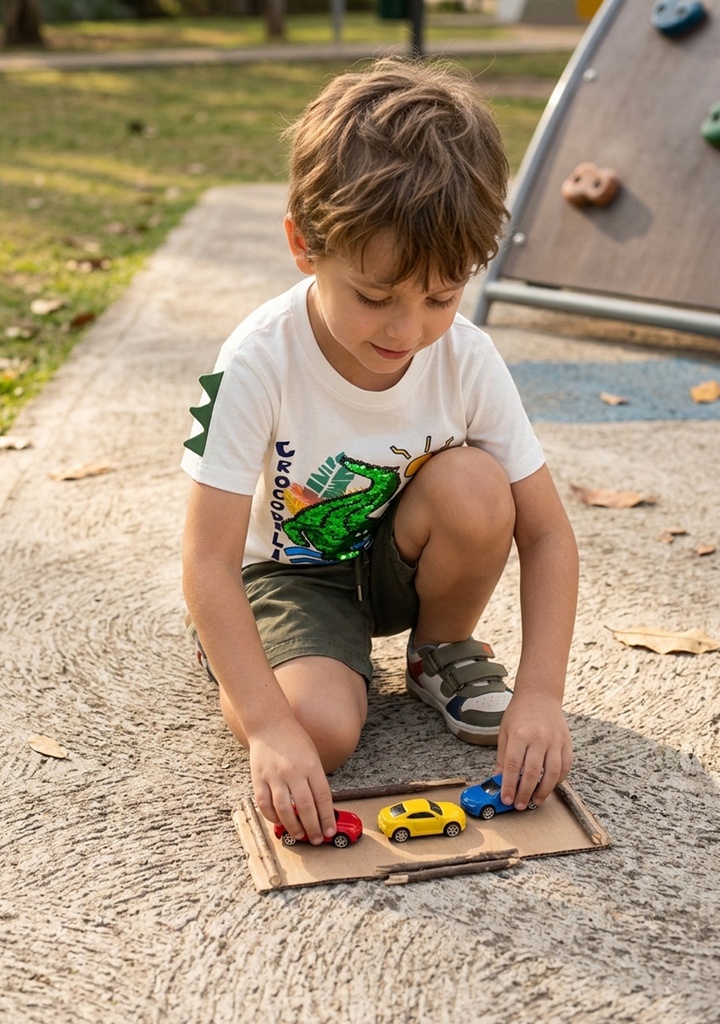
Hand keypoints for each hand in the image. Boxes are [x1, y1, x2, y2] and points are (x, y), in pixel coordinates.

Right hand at [249, 719, 336, 844]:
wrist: (270, 724)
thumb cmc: (295, 741)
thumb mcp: (312, 756)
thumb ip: (316, 779)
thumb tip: (320, 808)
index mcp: (311, 765)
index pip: (322, 797)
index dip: (327, 817)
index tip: (330, 831)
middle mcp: (293, 772)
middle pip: (305, 806)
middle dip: (312, 827)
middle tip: (317, 839)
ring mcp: (274, 776)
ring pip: (284, 809)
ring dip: (293, 826)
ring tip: (299, 835)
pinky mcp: (259, 779)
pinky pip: (265, 804)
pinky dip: (272, 816)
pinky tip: (280, 821)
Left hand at [495, 690, 572, 810]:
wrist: (540, 695)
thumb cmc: (519, 713)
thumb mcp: (504, 731)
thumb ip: (502, 756)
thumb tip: (499, 779)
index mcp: (519, 734)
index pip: (512, 765)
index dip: (509, 785)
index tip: (506, 799)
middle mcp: (538, 738)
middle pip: (532, 772)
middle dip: (525, 792)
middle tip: (519, 805)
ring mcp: (555, 740)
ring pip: (552, 772)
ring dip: (544, 791)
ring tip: (535, 801)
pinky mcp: (566, 742)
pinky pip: (565, 766)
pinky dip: (559, 780)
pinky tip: (550, 786)